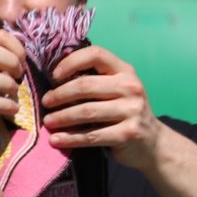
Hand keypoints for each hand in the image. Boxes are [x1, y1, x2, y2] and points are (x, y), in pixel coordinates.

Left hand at [42, 45, 161, 169]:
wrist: (151, 142)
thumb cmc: (123, 111)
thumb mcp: (115, 89)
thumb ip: (93, 79)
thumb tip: (53, 74)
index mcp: (125, 71)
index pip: (96, 54)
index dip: (71, 62)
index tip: (54, 76)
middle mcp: (131, 87)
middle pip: (85, 85)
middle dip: (59, 95)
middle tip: (45, 103)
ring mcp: (132, 110)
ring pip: (86, 112)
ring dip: (61, 117)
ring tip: (47, 122)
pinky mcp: (129, 133)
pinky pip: (91, 135)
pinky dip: (70, 138)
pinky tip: (56, 140)